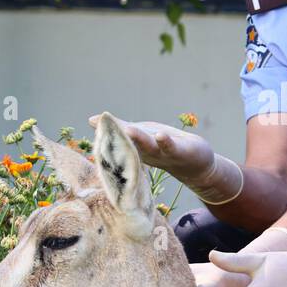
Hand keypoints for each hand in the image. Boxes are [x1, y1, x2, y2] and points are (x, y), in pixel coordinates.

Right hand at [93, 116, 214, 181]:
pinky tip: (159, 135)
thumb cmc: (164, 147)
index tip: (92, 121)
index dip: (107, 130)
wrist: (196, 166)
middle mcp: (146, 151)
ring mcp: (163, 152)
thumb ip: (120, 128)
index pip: (119, 138)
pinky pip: (171, 147)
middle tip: (103, 129)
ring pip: (148, 146)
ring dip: (139, 139)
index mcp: (135, 146)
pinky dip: (165, 142)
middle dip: (118, 137)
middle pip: (130, 144)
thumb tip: (90, 120)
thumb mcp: (141, 136)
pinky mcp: (181, 152)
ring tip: (128, 129)